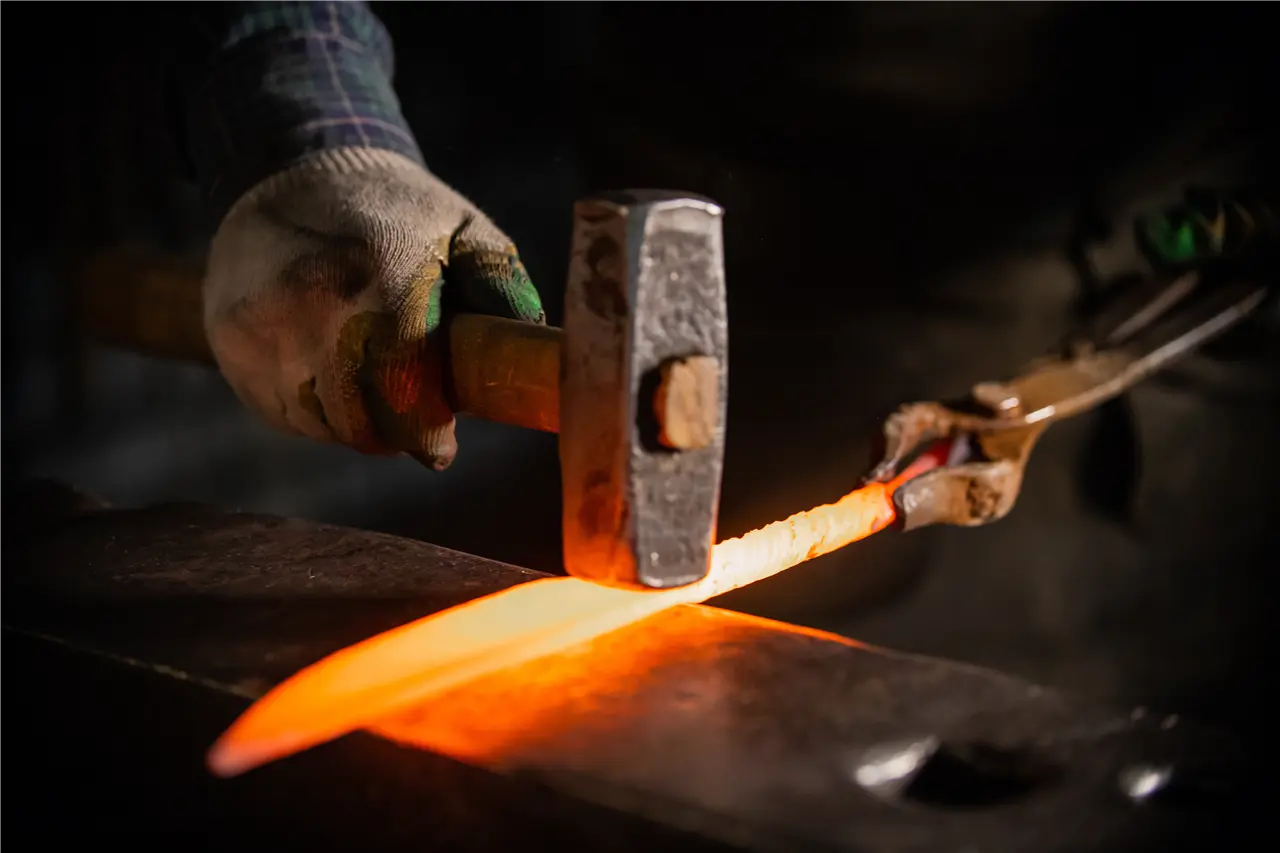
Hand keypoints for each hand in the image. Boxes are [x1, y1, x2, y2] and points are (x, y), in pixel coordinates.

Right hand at [203, 147, 544, 469]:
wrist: (289, 171)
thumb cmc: (396, 211)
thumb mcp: (465, 230)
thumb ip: (503, 290)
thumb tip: (525, 360)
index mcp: (384, 275)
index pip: (406, 388)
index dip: (427, 433)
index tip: (441, 447)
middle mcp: (315, 304)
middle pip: (360, 420)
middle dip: (395, 434)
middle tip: (415, 421)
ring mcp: (264, 327)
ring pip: (320, 424)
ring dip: (354, 424)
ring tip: (374, 388)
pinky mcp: (232, 345)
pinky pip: (284, 412)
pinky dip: (315, 412)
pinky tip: (333, 375)